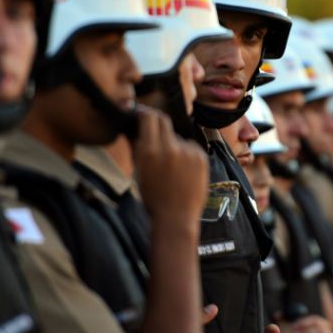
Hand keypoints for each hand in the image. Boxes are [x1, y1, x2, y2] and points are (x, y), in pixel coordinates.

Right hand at [133, 107, 207, 228]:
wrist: (176, 217)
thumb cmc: (153, 197)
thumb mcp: (138, 171)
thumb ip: (136, 146)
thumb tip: (131, 127)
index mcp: (150, 151)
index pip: (149, 117)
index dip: (144, 115)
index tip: (142, 117)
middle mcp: (170, 148)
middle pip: (163, 121)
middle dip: (156, 125)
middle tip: (153, 135)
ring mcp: (188, 152)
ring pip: (176, 137)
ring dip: (171, 145)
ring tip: (170, 167)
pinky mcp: (201, 157)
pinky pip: (189, 147)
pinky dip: (185, 154)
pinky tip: (182, 171)